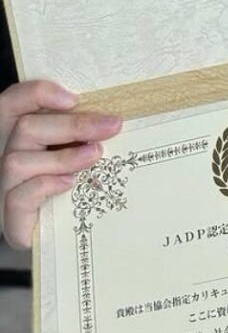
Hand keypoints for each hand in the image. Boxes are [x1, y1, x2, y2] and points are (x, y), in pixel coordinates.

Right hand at [0, 80, 122, 249]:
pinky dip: (45, 186)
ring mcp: (5, 187)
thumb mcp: (77, 153)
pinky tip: (69, 183)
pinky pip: (18, 197)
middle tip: (111, 126)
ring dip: (62, 156)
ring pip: (17, 161)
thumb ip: (81, 134)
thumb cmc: (71, 188)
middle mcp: (6, 156)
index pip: (14, 103)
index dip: (38, 94)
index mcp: (20, 135)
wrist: (60, 238)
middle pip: (25, 127)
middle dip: (72, 124)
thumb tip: (111, 117)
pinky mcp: (11, 219)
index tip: (74, 98)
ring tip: (95, 155)